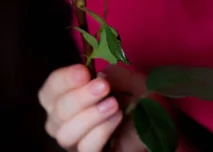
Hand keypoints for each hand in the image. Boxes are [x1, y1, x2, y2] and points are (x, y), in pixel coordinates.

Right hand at [38, 63, 160, 151]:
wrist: (158, 119)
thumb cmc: (137, 96)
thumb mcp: (129, 79)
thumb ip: (113, 75)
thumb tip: (98, 77)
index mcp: (67, 97)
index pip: (50, 90)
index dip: (63, 80)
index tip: (84, 72)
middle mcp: (65, 121)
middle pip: (57, 112)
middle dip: (80, 97)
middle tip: (103, 88)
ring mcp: (77, 141)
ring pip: (66, 134)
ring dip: (90, 116)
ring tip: (113, 104)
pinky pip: (85, 149)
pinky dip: (101, 131)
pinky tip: (117, 118)